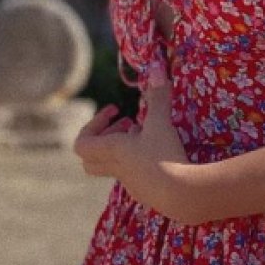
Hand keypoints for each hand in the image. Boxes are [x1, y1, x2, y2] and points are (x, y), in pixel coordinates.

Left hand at [73, 75, 194, 219]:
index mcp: (112, 150)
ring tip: (147, 136)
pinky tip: (160, 155)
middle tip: (128, 125)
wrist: (182, 195)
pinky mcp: (145, 192)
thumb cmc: (165, 156)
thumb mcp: (162, 122)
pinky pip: (132, 174)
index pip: (82, 142)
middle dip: (104, 138)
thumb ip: (158, 97)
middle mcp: (115, 168)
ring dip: (124, 149)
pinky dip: (139, 161)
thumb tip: (157, 69)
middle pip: (90, 158)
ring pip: (112, 166)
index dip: (93, 124)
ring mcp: (129, 183)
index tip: (116, 112)